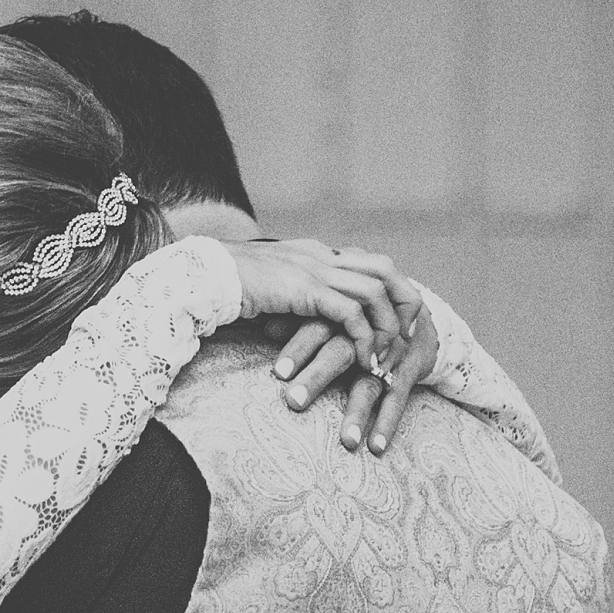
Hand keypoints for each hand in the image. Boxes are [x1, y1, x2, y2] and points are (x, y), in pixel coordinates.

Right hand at [223, 237, 402, 371]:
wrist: (203, 277)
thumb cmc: (228, 287)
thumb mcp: (272, 290)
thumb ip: (295, 295)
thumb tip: (307, 318)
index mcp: (316, 252)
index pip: (371, 262)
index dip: (393, 290)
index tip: (400, 320)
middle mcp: (321, 255)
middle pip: (385, 269)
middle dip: (405, 302)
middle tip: (410, 335)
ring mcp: (314, 269)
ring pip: (374, 292)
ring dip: (387, 327)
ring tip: (386, 355)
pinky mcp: (305, 289)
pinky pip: (351, 314)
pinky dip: (364, 338)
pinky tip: (363, 360)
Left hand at [275, 253, 432, 453]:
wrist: (417, 316)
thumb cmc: (362, 319)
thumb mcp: (335, 315)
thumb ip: (302, 322)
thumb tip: (265, 330)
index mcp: (343, 317)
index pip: (318, 326)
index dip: (298, 347)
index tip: (279, 372)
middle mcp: (365, 335)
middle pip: (341, 353)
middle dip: (318, 377)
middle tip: (295, 401)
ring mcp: (389, 354)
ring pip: (370, 382)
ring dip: (358, 413)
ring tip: (347, 442)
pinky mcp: (408, 372)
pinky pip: (398, 399)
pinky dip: (388, 424)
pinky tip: (376, 448)